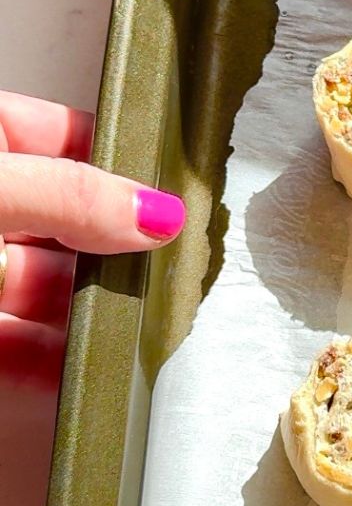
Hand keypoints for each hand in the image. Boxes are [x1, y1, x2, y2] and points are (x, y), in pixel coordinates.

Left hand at [0, 90, 185, 382]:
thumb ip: (68, 195)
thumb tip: (159, 211)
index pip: (69, 138)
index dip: (125, 164)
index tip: (179, 193)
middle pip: (70, 220)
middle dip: (118, 249)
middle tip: (169, 266)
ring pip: (48, 287)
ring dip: (92, 310)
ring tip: (141, 324)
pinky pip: (18, 347)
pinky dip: (54, 363)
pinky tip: (91, 367)